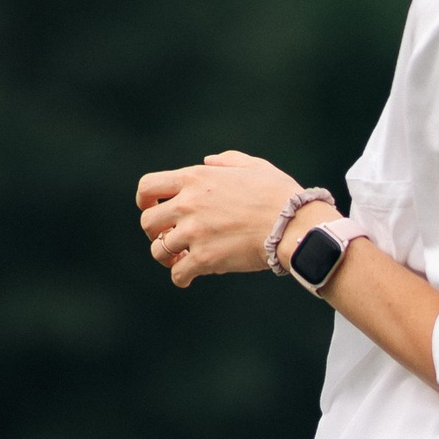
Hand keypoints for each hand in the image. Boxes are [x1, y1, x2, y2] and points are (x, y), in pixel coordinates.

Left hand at [135, 151, 308, 288]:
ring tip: (180, 259)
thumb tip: (207, 161)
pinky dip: (181, 277)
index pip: (148, 187)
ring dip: (167, 257)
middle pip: (147, 222)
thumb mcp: (253, 166)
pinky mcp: (205, 258)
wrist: (293, 224)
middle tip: (168, 237)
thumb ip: (226, 162)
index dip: (145, 200)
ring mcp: (194, 232)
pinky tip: (189, 277)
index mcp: (195, 178)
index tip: (152, 208)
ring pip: (159, 250)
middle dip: (154, 232)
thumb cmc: (278, 194)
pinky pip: (178, 273)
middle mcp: (188, 204)